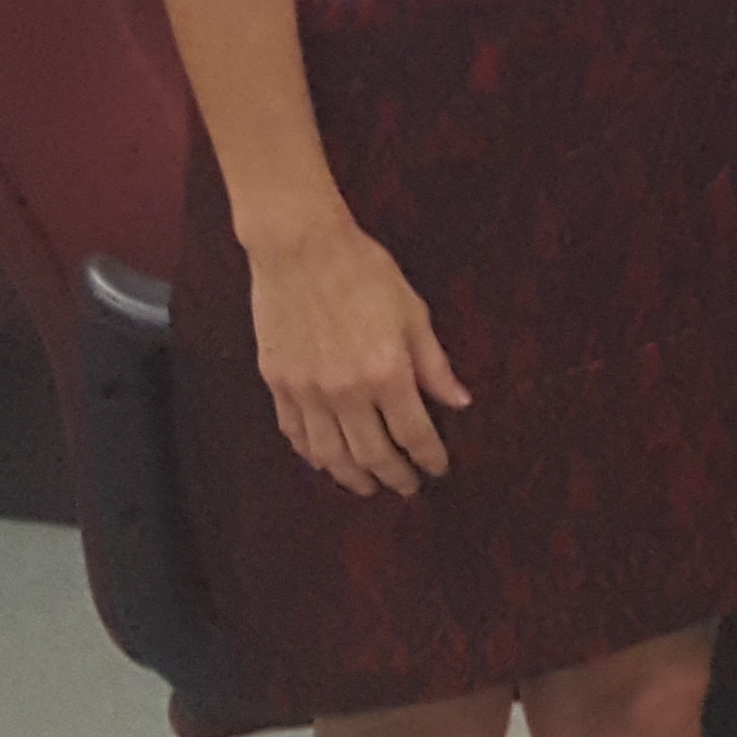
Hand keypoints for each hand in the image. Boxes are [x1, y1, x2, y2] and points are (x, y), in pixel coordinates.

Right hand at [244, 215, 470, 496]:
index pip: (413, 433)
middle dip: (393, 476)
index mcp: (386, 372)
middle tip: (406, 488)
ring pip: (329, 454)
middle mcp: (345, 390)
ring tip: (368, 486)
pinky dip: (312, 454)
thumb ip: (434, 364)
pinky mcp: (277, 382)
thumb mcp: (413, 313)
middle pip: (372, 453)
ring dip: (351, 477)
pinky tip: (325, 460)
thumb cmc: (364, 272)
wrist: (300, 248)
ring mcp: (306, 390)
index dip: (429, 457)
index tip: (438, 470)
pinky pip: (295, 432)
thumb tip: (459, 402)